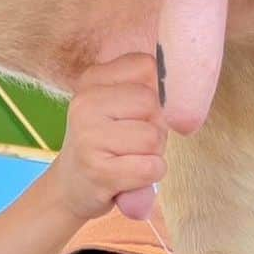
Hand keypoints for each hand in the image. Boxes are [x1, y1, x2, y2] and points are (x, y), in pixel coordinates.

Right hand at [45, 53, 166, 221]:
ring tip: (130, 159)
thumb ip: (146, 87)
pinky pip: (150, 168)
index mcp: (92, 79)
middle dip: (156, 127)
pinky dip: (150, 176)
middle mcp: (85, 103)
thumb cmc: (106, 144)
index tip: (139, 113)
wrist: (71, 187)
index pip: (147, 66)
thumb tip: (181, 93)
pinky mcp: (98, 171)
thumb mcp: (116, 105)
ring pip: (153, 137)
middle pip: (152, 103)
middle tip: (134, 143)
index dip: (157, 92)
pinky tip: (130, 177)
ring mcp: (88, 137)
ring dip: (153, 154)